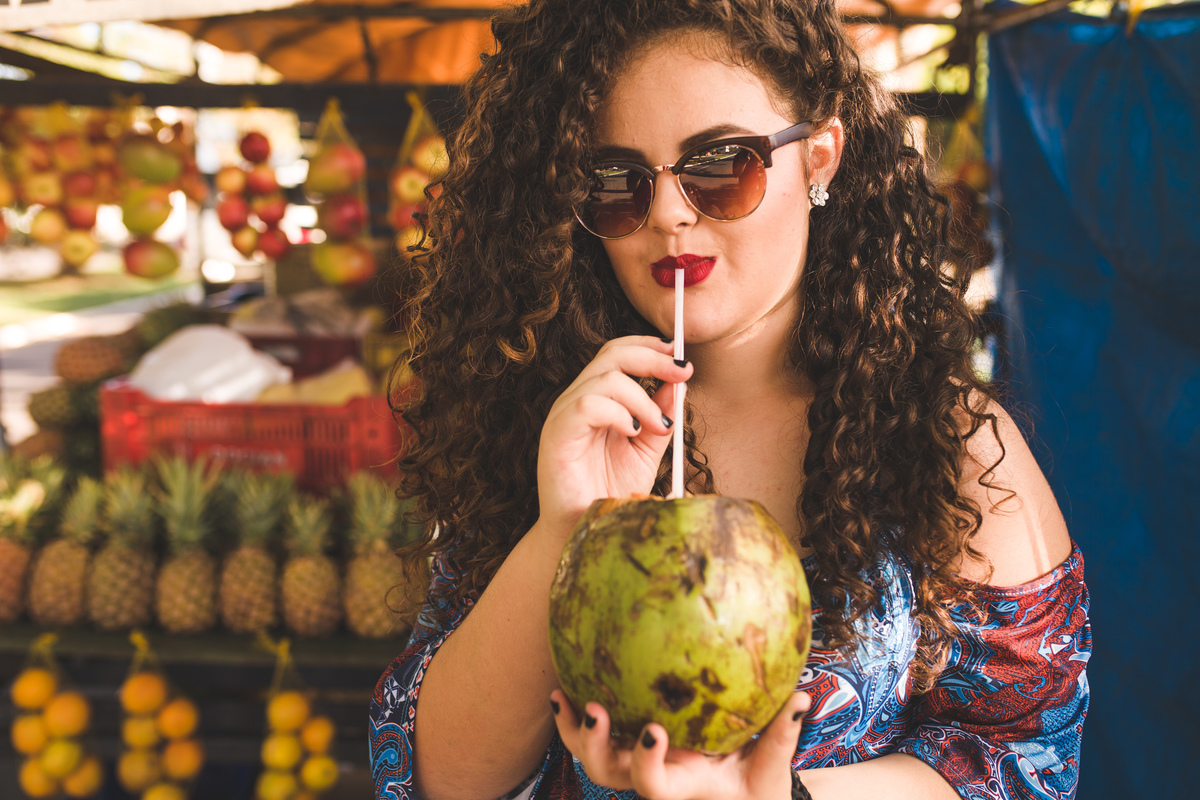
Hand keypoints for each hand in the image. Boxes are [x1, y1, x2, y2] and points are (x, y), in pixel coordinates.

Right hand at [535, 335, 691, 533]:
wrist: (582, 530)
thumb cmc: (609, 491)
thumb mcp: (646, 449)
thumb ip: (660, 415)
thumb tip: (679, 384)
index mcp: (596, 398)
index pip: (618, 354)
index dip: (649, 348)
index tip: (681, 356)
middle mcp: (577, 400)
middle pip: (612, 354)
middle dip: (653, 359)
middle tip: (683, 372)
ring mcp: (564, 415)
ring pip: (606, 378)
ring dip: (642, 398)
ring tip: (657, 425)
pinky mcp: (557, 434)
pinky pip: (587, 405)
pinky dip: (617, 413)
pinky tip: (631, 432)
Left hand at [550, 689, 809, 799]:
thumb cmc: (758, 789)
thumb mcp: (773, 768)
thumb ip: (783, 734)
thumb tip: (803, 696)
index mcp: (682, 787)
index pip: (652, 786)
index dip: (646, 763)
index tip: (654, 730)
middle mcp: (653, 778)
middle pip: (607, 774)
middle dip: (595, 744)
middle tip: (595, 707)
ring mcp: (637, 763)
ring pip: (593, 756)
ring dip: (574, 728)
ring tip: (561, 693)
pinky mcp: (631, 745)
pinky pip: (600, 731)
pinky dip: (578, 712)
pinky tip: (567, 678)